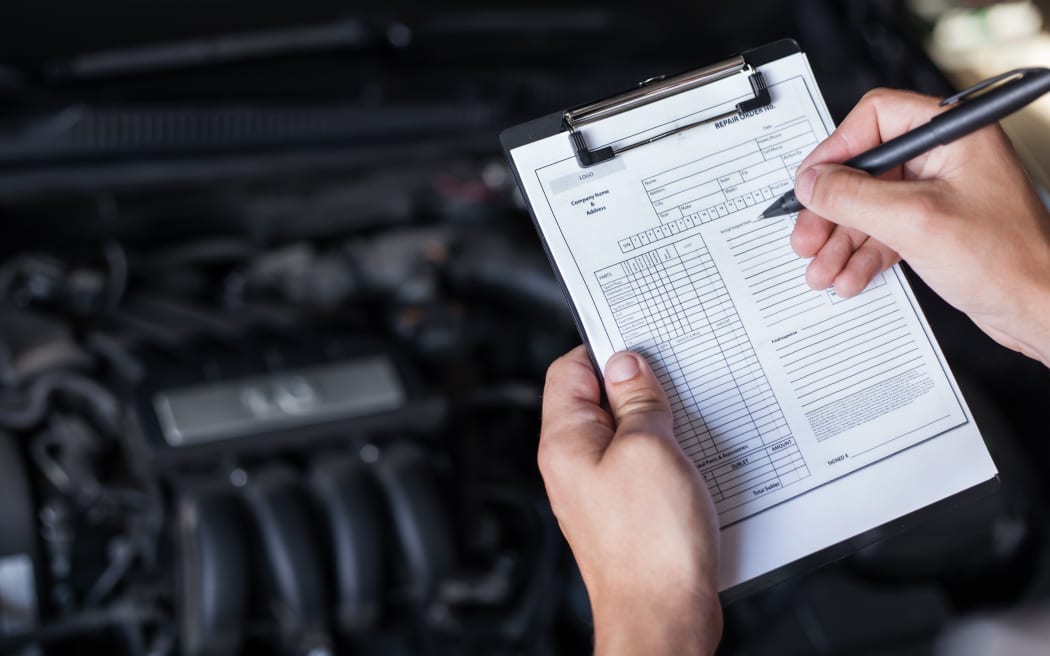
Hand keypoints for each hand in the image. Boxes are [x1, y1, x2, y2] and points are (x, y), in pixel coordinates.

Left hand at [539, 346, 720, 654]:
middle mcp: (574, 465)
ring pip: (625, 435)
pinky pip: (642, 467)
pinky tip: (693, 462)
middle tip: (673, 387)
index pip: (569, 370)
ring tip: (686, 428)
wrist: (664, 618)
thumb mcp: (650, 449)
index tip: (642, 346)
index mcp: (565, 442)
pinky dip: (667, 457)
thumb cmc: (650, 547)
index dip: (605, 350)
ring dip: (658, 425)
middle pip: (598, 401)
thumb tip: (627, 364)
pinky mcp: (626, 512)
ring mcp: (599, 490)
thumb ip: (638, 400)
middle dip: (637, 388)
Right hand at [790, 88, 1049, 364]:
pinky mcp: (933, 226)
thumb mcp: (915, 222)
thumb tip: (812, 183)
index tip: (810, 183)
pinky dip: (861, 255)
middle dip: (831, 209)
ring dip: (840, 240)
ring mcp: (937, 193)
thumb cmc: (1009, 260)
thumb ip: (853, 197)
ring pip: (867, 206)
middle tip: (807, 235)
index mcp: (953, 134)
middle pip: (864, 169)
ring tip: (821, 267)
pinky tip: (849, 276)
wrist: (1040, 308)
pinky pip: (882, 232)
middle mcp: (944, 157)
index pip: (875, 119)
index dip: (835, 150)